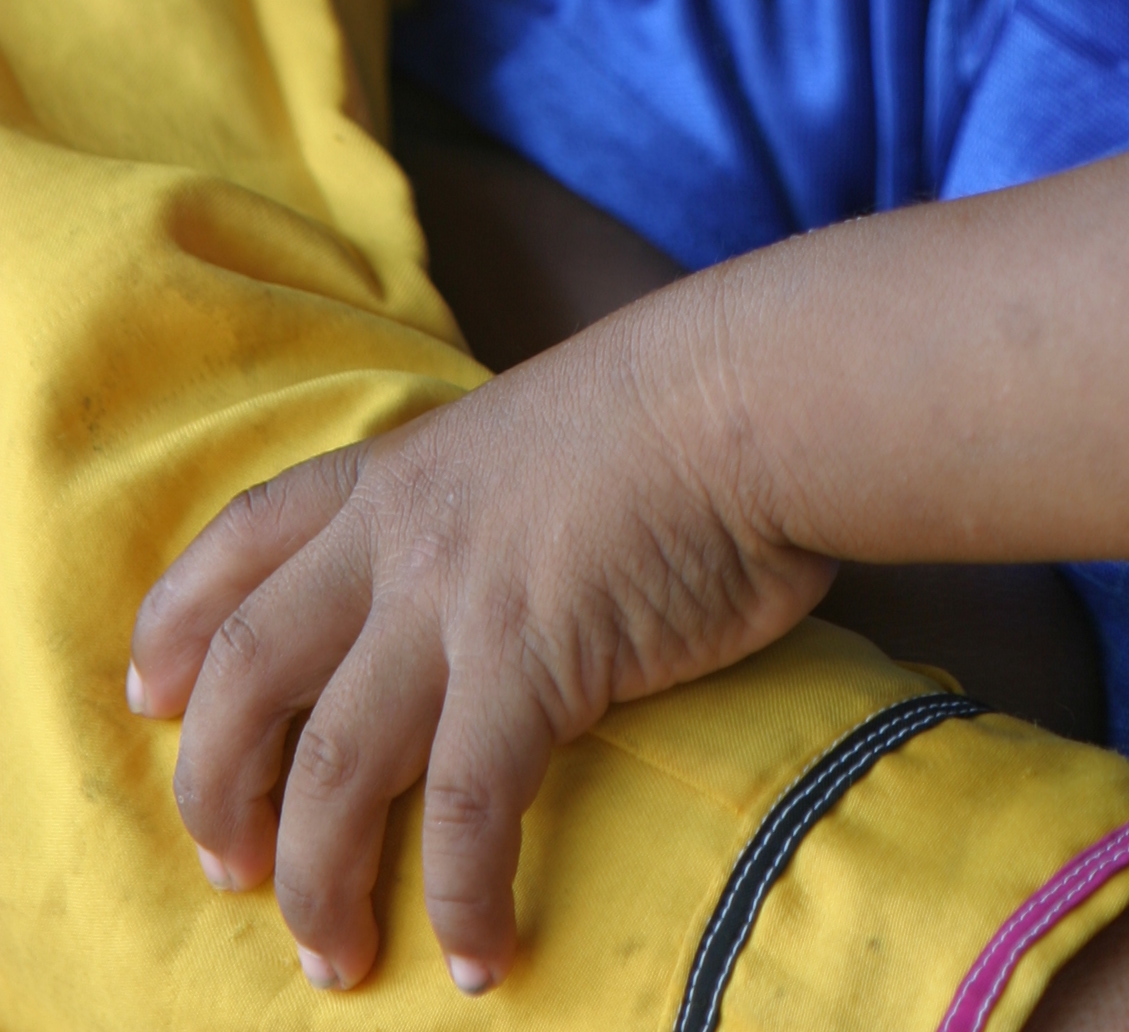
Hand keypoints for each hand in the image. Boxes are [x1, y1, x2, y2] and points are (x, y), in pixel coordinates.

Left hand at [126, 299, 832, 995]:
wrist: (756, 395)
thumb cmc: (685, 411)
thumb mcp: (539, 430)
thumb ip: (483, 502)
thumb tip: (494, 571)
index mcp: (400, 471)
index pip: (244, 540)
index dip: (178, 622)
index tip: (148, 694)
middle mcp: (402, 539)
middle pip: (251, 673)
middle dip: (216, 783)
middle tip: (227, 866)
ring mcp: (456, 605)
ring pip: (331, 771)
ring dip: (314, 881)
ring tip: (333, 958)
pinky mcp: (529, 668)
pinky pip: (460, 815)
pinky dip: (457, 898)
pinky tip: (483, 952)